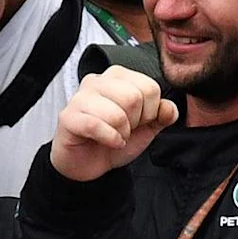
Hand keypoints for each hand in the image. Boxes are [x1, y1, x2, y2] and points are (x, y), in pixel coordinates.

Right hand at [50, 65, 177, 180]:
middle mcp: (97, 81)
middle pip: (134, 98)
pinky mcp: (68, 117)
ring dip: (121, 132)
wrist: (87, 162)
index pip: (149, 87)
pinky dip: (109, 139)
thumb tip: (169, 108)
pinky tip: (108, 142)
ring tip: (114, 135)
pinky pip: (96, 126)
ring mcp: (80, 97)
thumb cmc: (113, 138)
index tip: (138, 121)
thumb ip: (162, 115)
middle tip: (124, 129)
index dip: (150, 111)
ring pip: (117, 113)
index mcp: (118, 77)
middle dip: (135, 122)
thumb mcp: (146, 127)